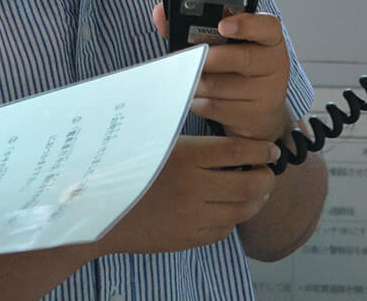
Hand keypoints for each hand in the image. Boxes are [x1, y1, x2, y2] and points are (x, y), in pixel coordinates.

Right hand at [98, 135, 276, 255]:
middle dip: (266, 178)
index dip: (260, 151)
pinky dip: (233, 219)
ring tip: (258, 192)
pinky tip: (231, 210)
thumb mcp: (152, 144)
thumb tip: (216, 127)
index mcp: (186, 156)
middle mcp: (193, 187)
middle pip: (249, 184)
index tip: (270, 150)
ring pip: (241, 210)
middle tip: (268, 172)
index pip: (237, 152)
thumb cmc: (122, 168)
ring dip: (256, 200)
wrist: (96, 211)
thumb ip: (185, 140)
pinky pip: (222, 230)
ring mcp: (191, 216)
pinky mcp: (187, 238)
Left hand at [152, 4, 292, 143]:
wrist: (261, 113)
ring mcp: (267, 92)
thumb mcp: (227, 45)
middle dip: (207, 59)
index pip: (267, 26)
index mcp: (269, 39)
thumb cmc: (238, 70)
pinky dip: (199, 102)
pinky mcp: (253, 116)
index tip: (222, 25)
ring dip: (196, 82)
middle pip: (239, 58)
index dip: (246, 25)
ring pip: (220, 86)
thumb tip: (160, 12)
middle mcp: (274, 63)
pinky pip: (215, 107)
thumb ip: (194, 26)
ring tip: (188, 78)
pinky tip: (199, 97)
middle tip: (188, 57)